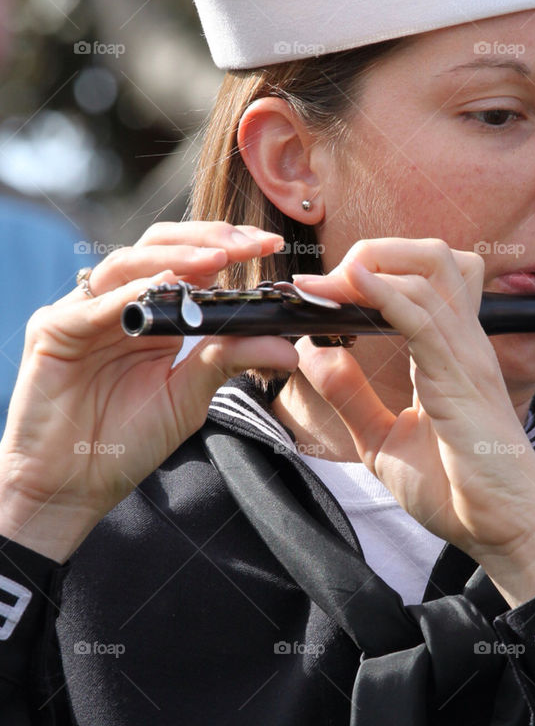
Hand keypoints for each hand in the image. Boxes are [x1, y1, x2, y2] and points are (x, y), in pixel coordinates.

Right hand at [0, 221, 297, 560]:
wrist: (73, 486)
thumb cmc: (127, 442)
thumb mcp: (190, 396)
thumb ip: (230, 360)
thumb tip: (290, 348)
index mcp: (154, 315)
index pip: (189, 262)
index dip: (228, 246)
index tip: (269, 243)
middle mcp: (119, 304)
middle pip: (157, 247)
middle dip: (206, 239)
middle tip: (248, 245)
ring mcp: (84, 313)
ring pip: (126, 264)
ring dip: (173, 259)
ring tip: (215, 261)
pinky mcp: (52, 330)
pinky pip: (92, 306)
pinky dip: (128, 295)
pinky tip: (161, 290)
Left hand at [292, 238, 534, 605]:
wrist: (504, 531)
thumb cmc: (458, 491)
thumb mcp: (384, 440)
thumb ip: (350, 395)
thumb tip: (312, 352)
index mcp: (450, 352)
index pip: (424, 278)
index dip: (372, 269)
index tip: (319, 291)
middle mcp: (464, 343)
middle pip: (434, 256)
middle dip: (376, 251)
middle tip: (328, 285)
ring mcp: (467, 357)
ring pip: (432, 271)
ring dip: (371, 267)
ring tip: (325, 288)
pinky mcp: (462, 379)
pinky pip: (424, 317)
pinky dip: (384, 295)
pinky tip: (351, 290)